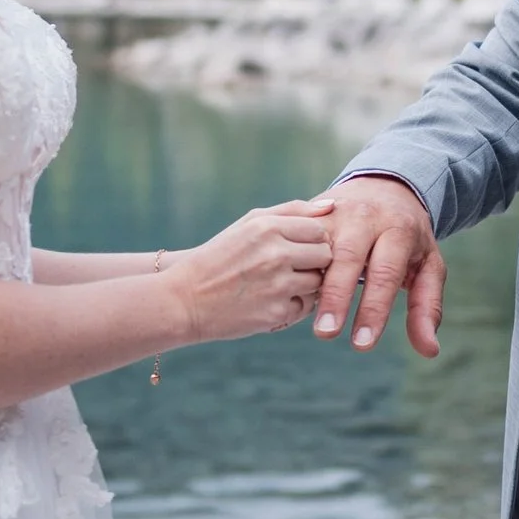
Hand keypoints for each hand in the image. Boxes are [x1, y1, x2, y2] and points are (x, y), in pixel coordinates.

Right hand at [169, 200, 334, 342]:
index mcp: (268, 228)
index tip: (297, 247)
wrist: (184, 300)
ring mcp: (278, 285)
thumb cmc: (221, 257)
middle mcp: (275, 254)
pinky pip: (306, 307)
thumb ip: (292, 211)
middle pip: (325, 256)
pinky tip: (270, 300)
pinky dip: (294, 305)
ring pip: (319, 283)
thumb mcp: (249, 224)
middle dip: (314, 262)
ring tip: (278, 284)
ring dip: (306, 285)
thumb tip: (334, 205)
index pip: (319, 230)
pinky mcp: (277, 313)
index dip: (312, 241)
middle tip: (292, 267)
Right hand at [310, 176, 442, 355]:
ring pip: (317, 247)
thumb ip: (427, 307)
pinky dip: (295, 266)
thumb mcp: (427, 266)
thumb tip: (429, 351)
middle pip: (347, 258)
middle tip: (326, 333)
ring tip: (303, 315)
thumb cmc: (407, 238)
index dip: (373, 310)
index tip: (362, 345)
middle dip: (336, 297)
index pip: (385, 273)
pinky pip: (299, 239)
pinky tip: (290, 292)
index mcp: (397, 229)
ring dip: (309, 282)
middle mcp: (365, 217)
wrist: (385, 187)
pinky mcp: (312, 213)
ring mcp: (335, 212)